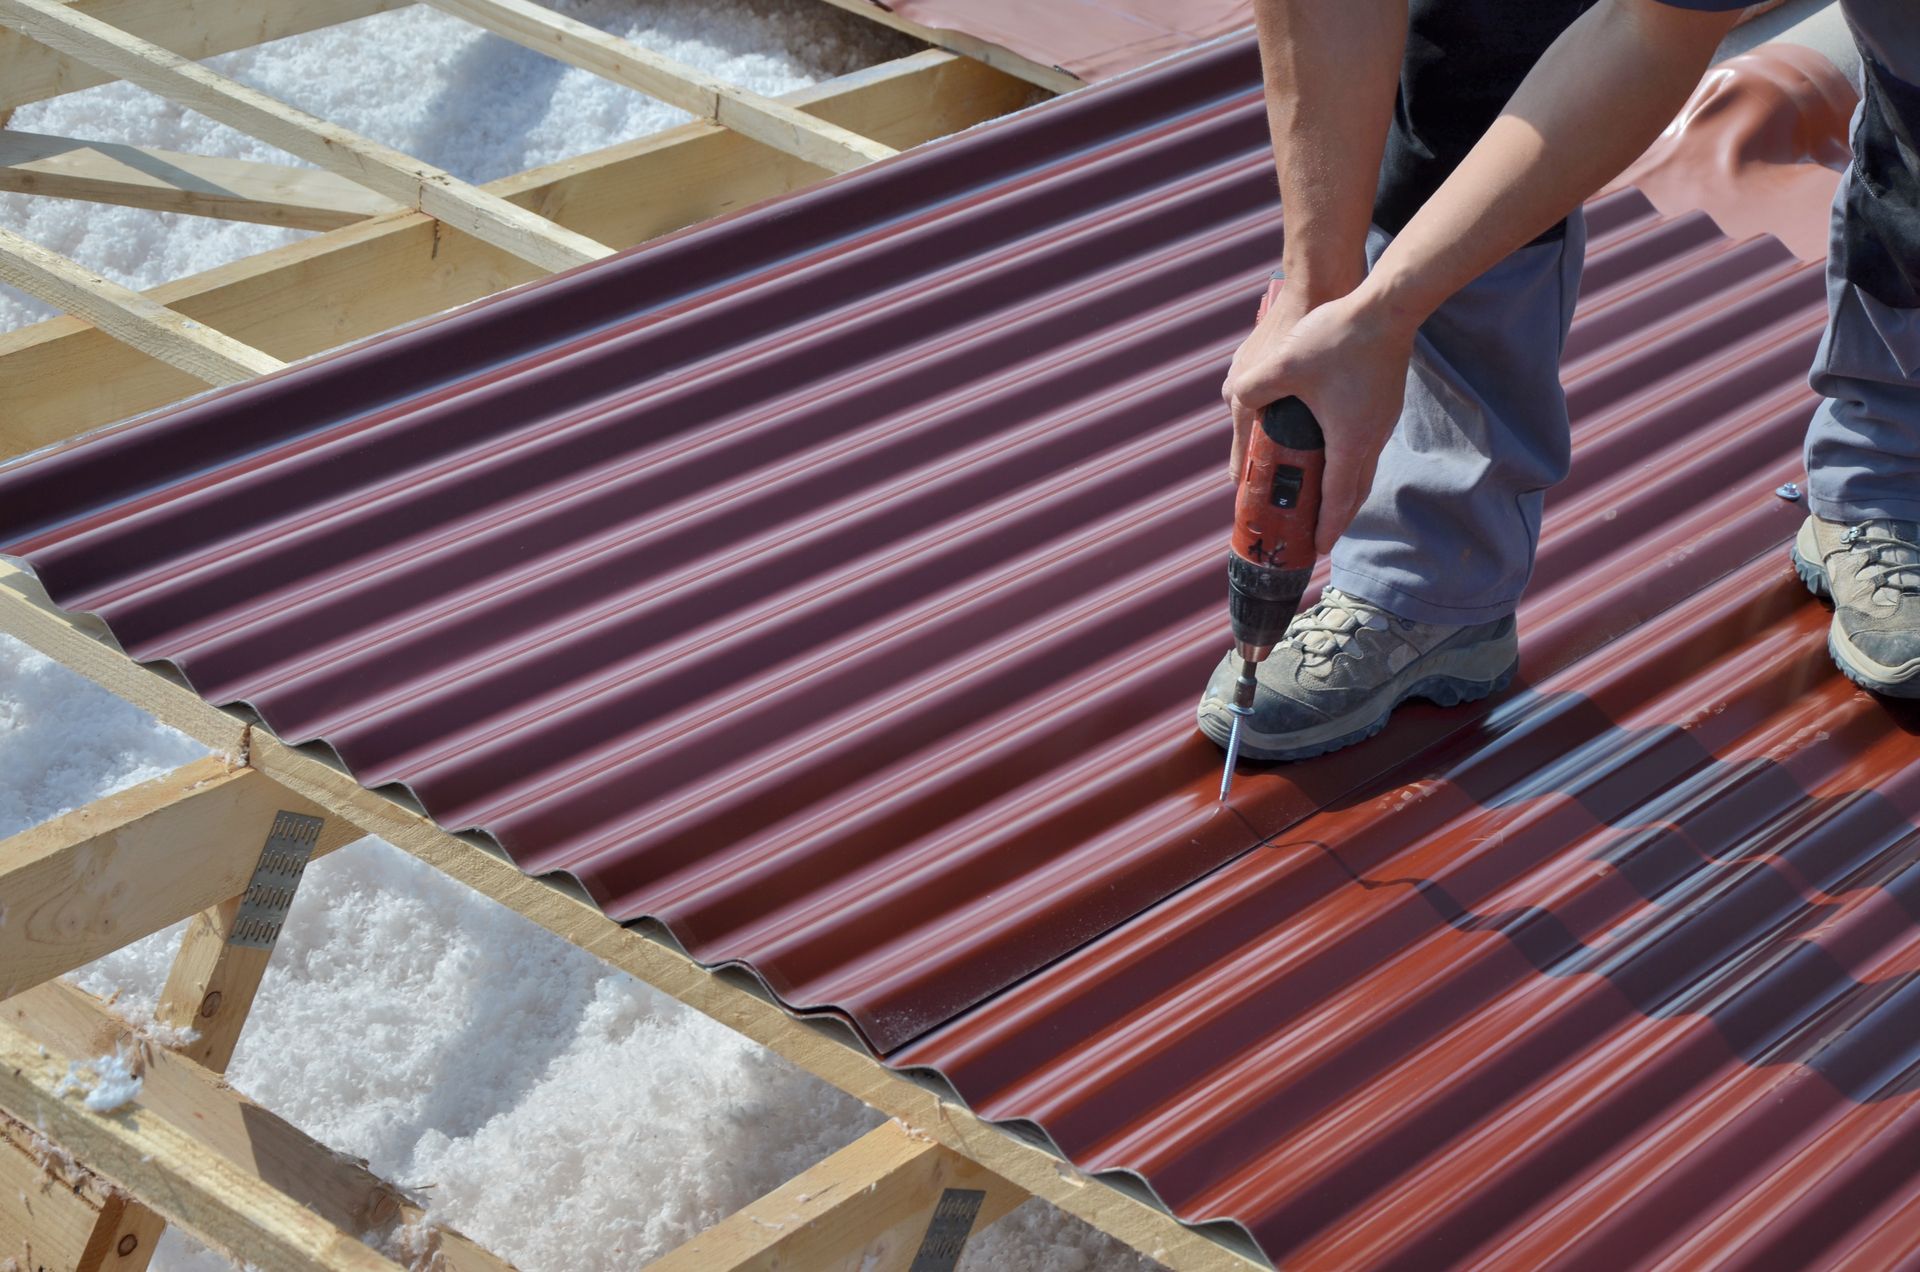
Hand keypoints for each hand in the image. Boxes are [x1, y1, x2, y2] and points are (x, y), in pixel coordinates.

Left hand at [1221, 288, 1415, 555]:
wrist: (1387, 305)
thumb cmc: (1338, 338)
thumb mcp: (1284, 365)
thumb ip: (1252, 388)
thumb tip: (1236, 400)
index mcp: (1348, 440)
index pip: (1336, 497)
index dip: (1326, 526)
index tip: (1317, 549)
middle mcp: (1371, 437)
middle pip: (1355, 492)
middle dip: (1337, 519)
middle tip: (1319, 538)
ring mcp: (1383, 421)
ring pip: (1364, 470)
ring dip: (1346, 493)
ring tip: (1327, 507)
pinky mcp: (1386, 405)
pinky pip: (1368, 449)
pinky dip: (1353, 467)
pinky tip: (1337, 459)